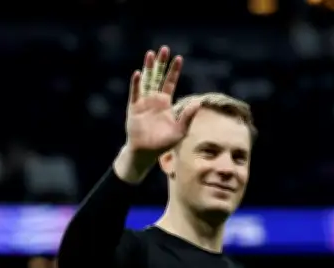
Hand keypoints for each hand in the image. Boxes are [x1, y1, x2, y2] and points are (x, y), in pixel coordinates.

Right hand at [114, 46, 200, 182]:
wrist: (145, 153)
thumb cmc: (163, 143)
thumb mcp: (180, 130)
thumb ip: (188, 116)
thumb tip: (199, 102)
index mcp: (165, 103)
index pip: (170, 82)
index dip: (174, 70)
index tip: (179, 58)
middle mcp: (154, 99)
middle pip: (158, 77)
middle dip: (161, 63)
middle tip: (164, 49)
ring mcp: (143, 102)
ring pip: (146, 81)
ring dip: (148, 68)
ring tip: (150, 54)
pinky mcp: (133, 108)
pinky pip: (135, 93)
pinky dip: (136, 84)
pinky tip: (138, 74)